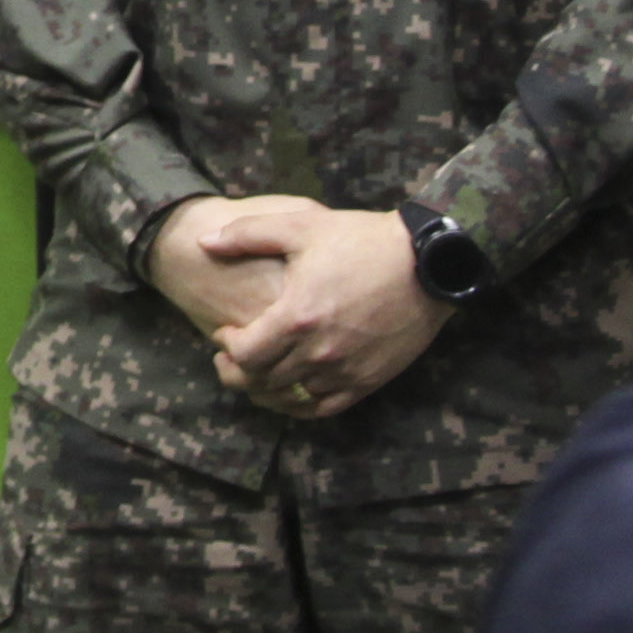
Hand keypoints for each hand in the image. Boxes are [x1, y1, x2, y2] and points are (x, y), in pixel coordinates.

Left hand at [153, 192, 448, 414]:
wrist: (428, 262)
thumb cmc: (363, 240)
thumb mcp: (302, 224)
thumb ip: (247, 234)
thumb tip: (205, 242)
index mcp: (297, 317)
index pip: (244, 354)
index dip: (226, 347)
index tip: (225, 333)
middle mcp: (318, 352)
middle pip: (262, 381)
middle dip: (238, 371)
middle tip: (230, 359)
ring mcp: (345, 370)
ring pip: (290, 398)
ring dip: (266, 390)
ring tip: (257, 374)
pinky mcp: (368, 381)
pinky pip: (324, 407)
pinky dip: (300, 405)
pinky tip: (292, 391)